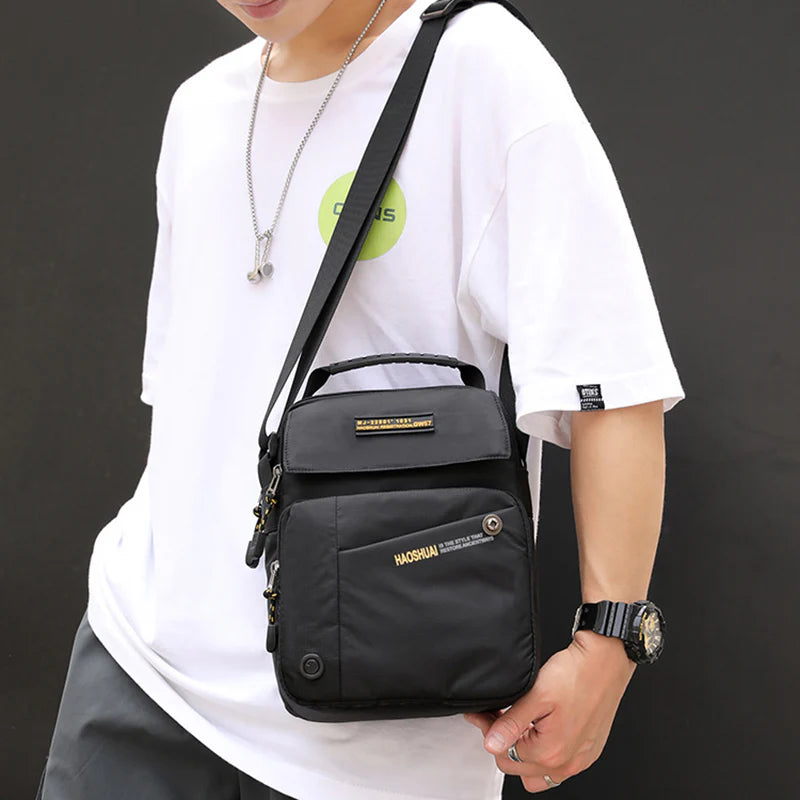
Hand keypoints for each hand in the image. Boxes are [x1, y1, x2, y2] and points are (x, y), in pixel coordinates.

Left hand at [464, 631, 635, 792]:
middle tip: (497, 717)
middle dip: (502, 743)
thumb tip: (491, 743)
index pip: (503, 754)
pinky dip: (543, 755)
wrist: (605, 662)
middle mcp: (567, 763)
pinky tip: (539, 732)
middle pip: (517, 767)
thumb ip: (511, 724)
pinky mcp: (588, 752)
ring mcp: (579, 759)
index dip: (489, 731)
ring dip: (522, 754)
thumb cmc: (577, 674)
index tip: (485, 714)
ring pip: (537, 773)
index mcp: (551, 752)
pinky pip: (558, 768)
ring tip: (518, 727)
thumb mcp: (536, 695)